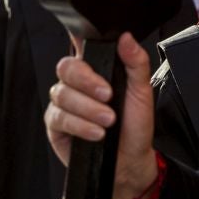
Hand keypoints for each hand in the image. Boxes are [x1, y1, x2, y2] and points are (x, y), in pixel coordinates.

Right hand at [44, 33, 157, 198]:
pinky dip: (80, 124)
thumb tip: (126, 38)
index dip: (77, 37)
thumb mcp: (142, 92)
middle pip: (66, 67)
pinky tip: (96, 133)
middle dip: (87, 81)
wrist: (129, 161)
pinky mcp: (55, 124)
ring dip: (88, 108)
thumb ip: (136, 63)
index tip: (85, 43)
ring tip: (108, 121)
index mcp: (96, 69)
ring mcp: (64, 103)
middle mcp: (76, 83)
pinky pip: (59, 117)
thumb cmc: (134, 126)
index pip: (81, 45)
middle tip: (108, 95)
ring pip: (62, 94)